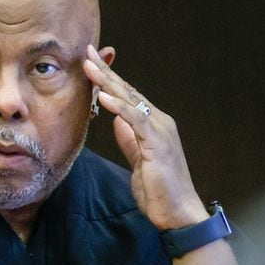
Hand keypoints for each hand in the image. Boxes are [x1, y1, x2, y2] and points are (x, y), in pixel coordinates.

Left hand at [83, 44, 207, 229]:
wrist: (177, 213)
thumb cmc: (160, 190)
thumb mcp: (138, 160)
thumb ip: (130, 139)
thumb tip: (117, 121)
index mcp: (153, 125)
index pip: (128, 96)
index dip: (109, 79)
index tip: (91, 63)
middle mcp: (159, 122)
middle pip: (128, 91)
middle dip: (106, 71)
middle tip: (87, 52)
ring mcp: (160, 130)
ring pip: (130, 99)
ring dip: (108, 81)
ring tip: (89, 67)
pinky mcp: (157, 143)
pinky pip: (135, 120)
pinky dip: (119, 106)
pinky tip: (104, 95)